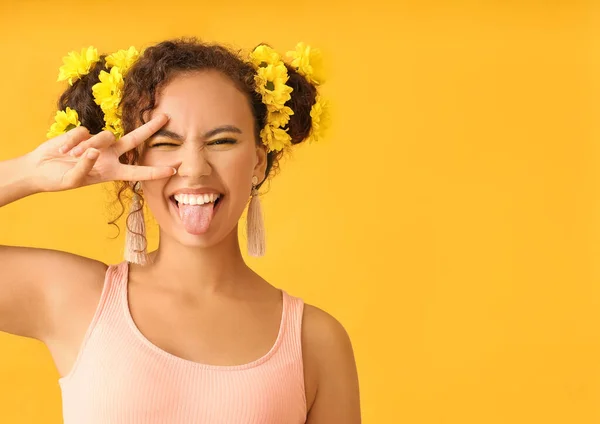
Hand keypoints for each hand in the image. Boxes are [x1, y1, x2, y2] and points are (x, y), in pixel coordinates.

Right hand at [27, 114, 175, 192]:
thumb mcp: (74, 180)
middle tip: (165, 117)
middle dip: (150, 128)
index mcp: (112, 171)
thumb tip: (94, 151)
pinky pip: (84, 133)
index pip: (138, 172)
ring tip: (72, 157)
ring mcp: (98, 143)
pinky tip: (64, 149)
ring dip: (88, 146)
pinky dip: (72, 142)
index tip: (173, 170)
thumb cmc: (58, 179)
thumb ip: (86, 167)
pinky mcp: (84, 133)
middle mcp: (110, 155)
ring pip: (104, 137)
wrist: (39, 169)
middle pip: (134, 140)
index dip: (155, 172)